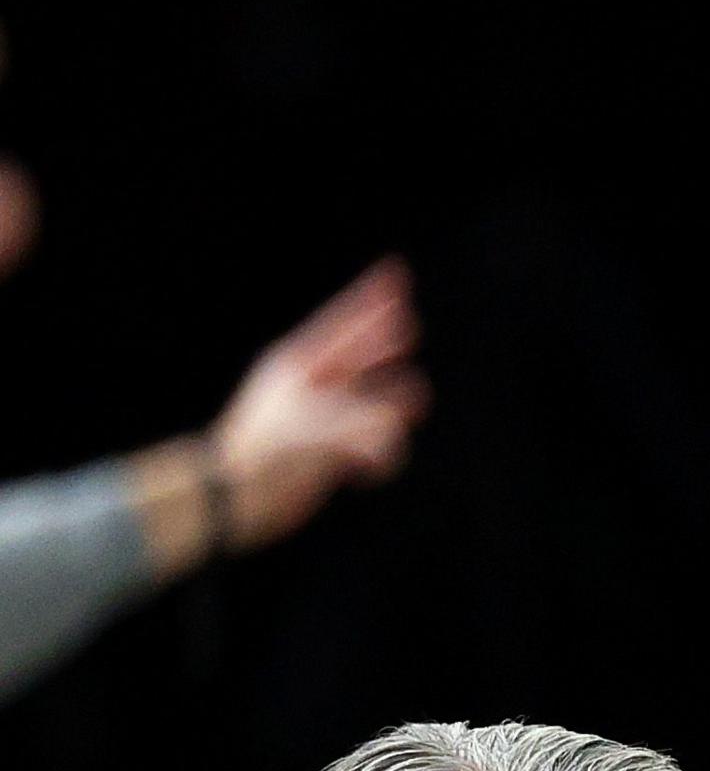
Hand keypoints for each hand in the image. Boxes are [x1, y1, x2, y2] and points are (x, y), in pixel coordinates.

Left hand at [205, 259, 427, 550]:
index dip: (372, 299)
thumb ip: (360, 426)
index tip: (396, 272)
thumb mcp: (312, 433)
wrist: (234, 498)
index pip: (344, 325)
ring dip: (392, 405)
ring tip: (414, 403)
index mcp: (298, 367)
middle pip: (360, 357)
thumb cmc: (262, 455)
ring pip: (372, 402)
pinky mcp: (328, 452)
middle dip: (385, 346)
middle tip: (409, 325)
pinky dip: (379, 457)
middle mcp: (312, 389)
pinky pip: (370, 444)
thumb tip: (394, 431)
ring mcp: (321, 419)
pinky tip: (369, 473)